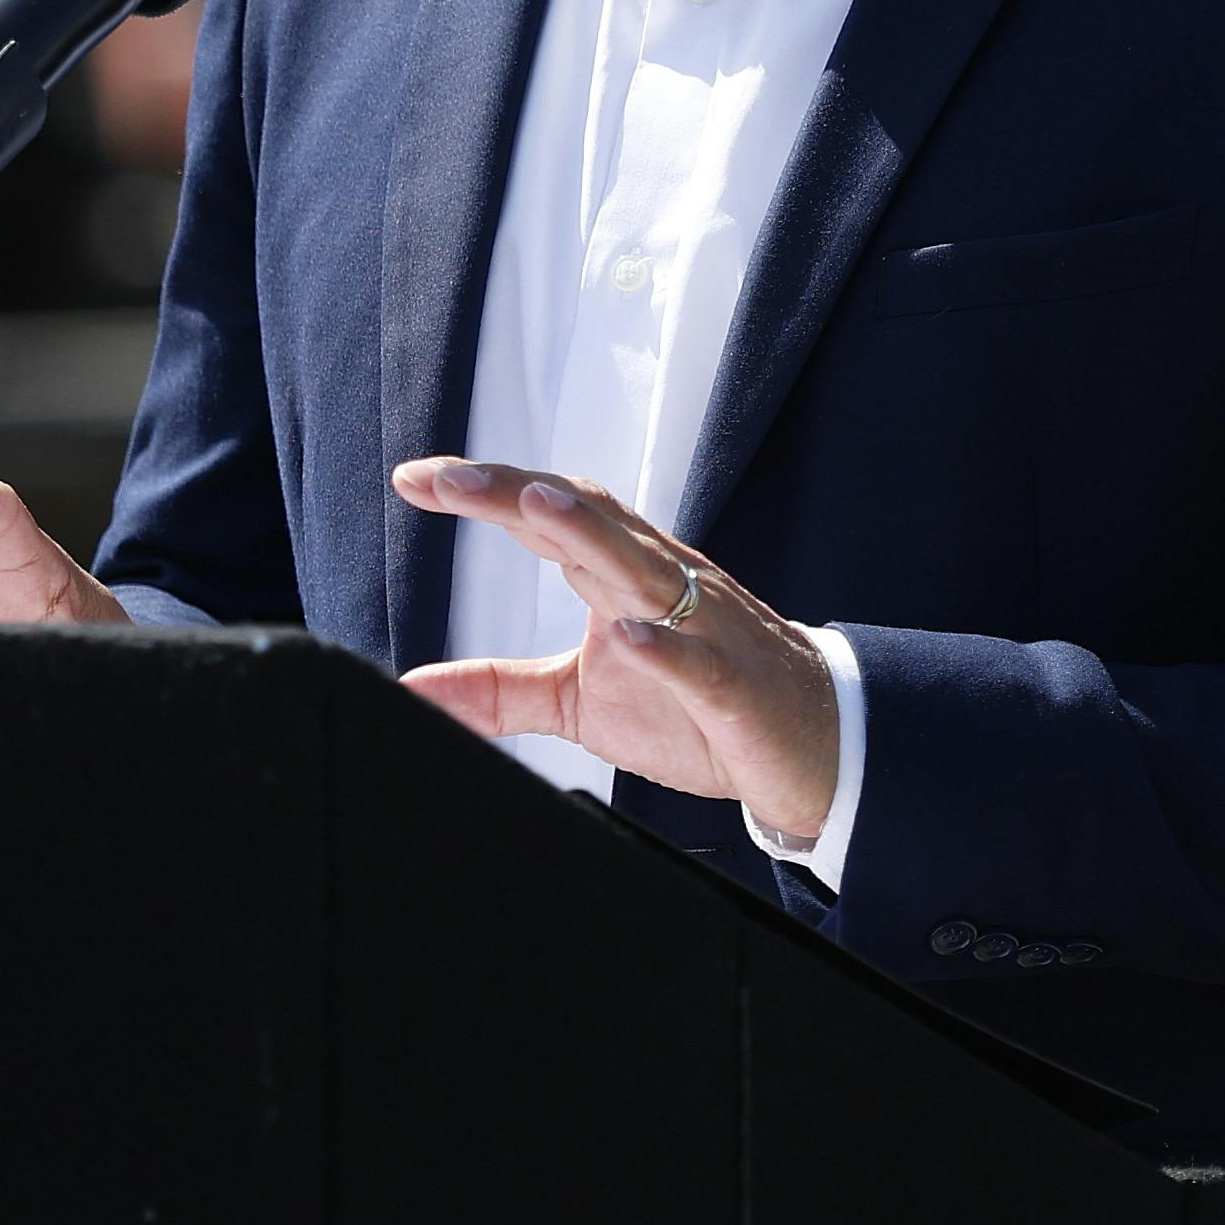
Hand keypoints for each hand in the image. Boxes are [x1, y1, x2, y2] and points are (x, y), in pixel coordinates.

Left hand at [391, 459, 839, 844]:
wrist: (812, 747)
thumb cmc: (694, 712)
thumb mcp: (578, 702)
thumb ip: (498, 688)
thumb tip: (411, 687)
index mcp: (620, 576)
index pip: (548, 516)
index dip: (485, 492)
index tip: (413, 478)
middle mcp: (661, 584)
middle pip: (587, 521)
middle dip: (519, 493)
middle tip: (450, 477)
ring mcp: (704, 631)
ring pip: (645, 571)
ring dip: (591, 536)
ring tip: (535, 505)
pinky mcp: (735, 690)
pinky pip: (701, 664)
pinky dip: (666, 648)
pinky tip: (630, 637)